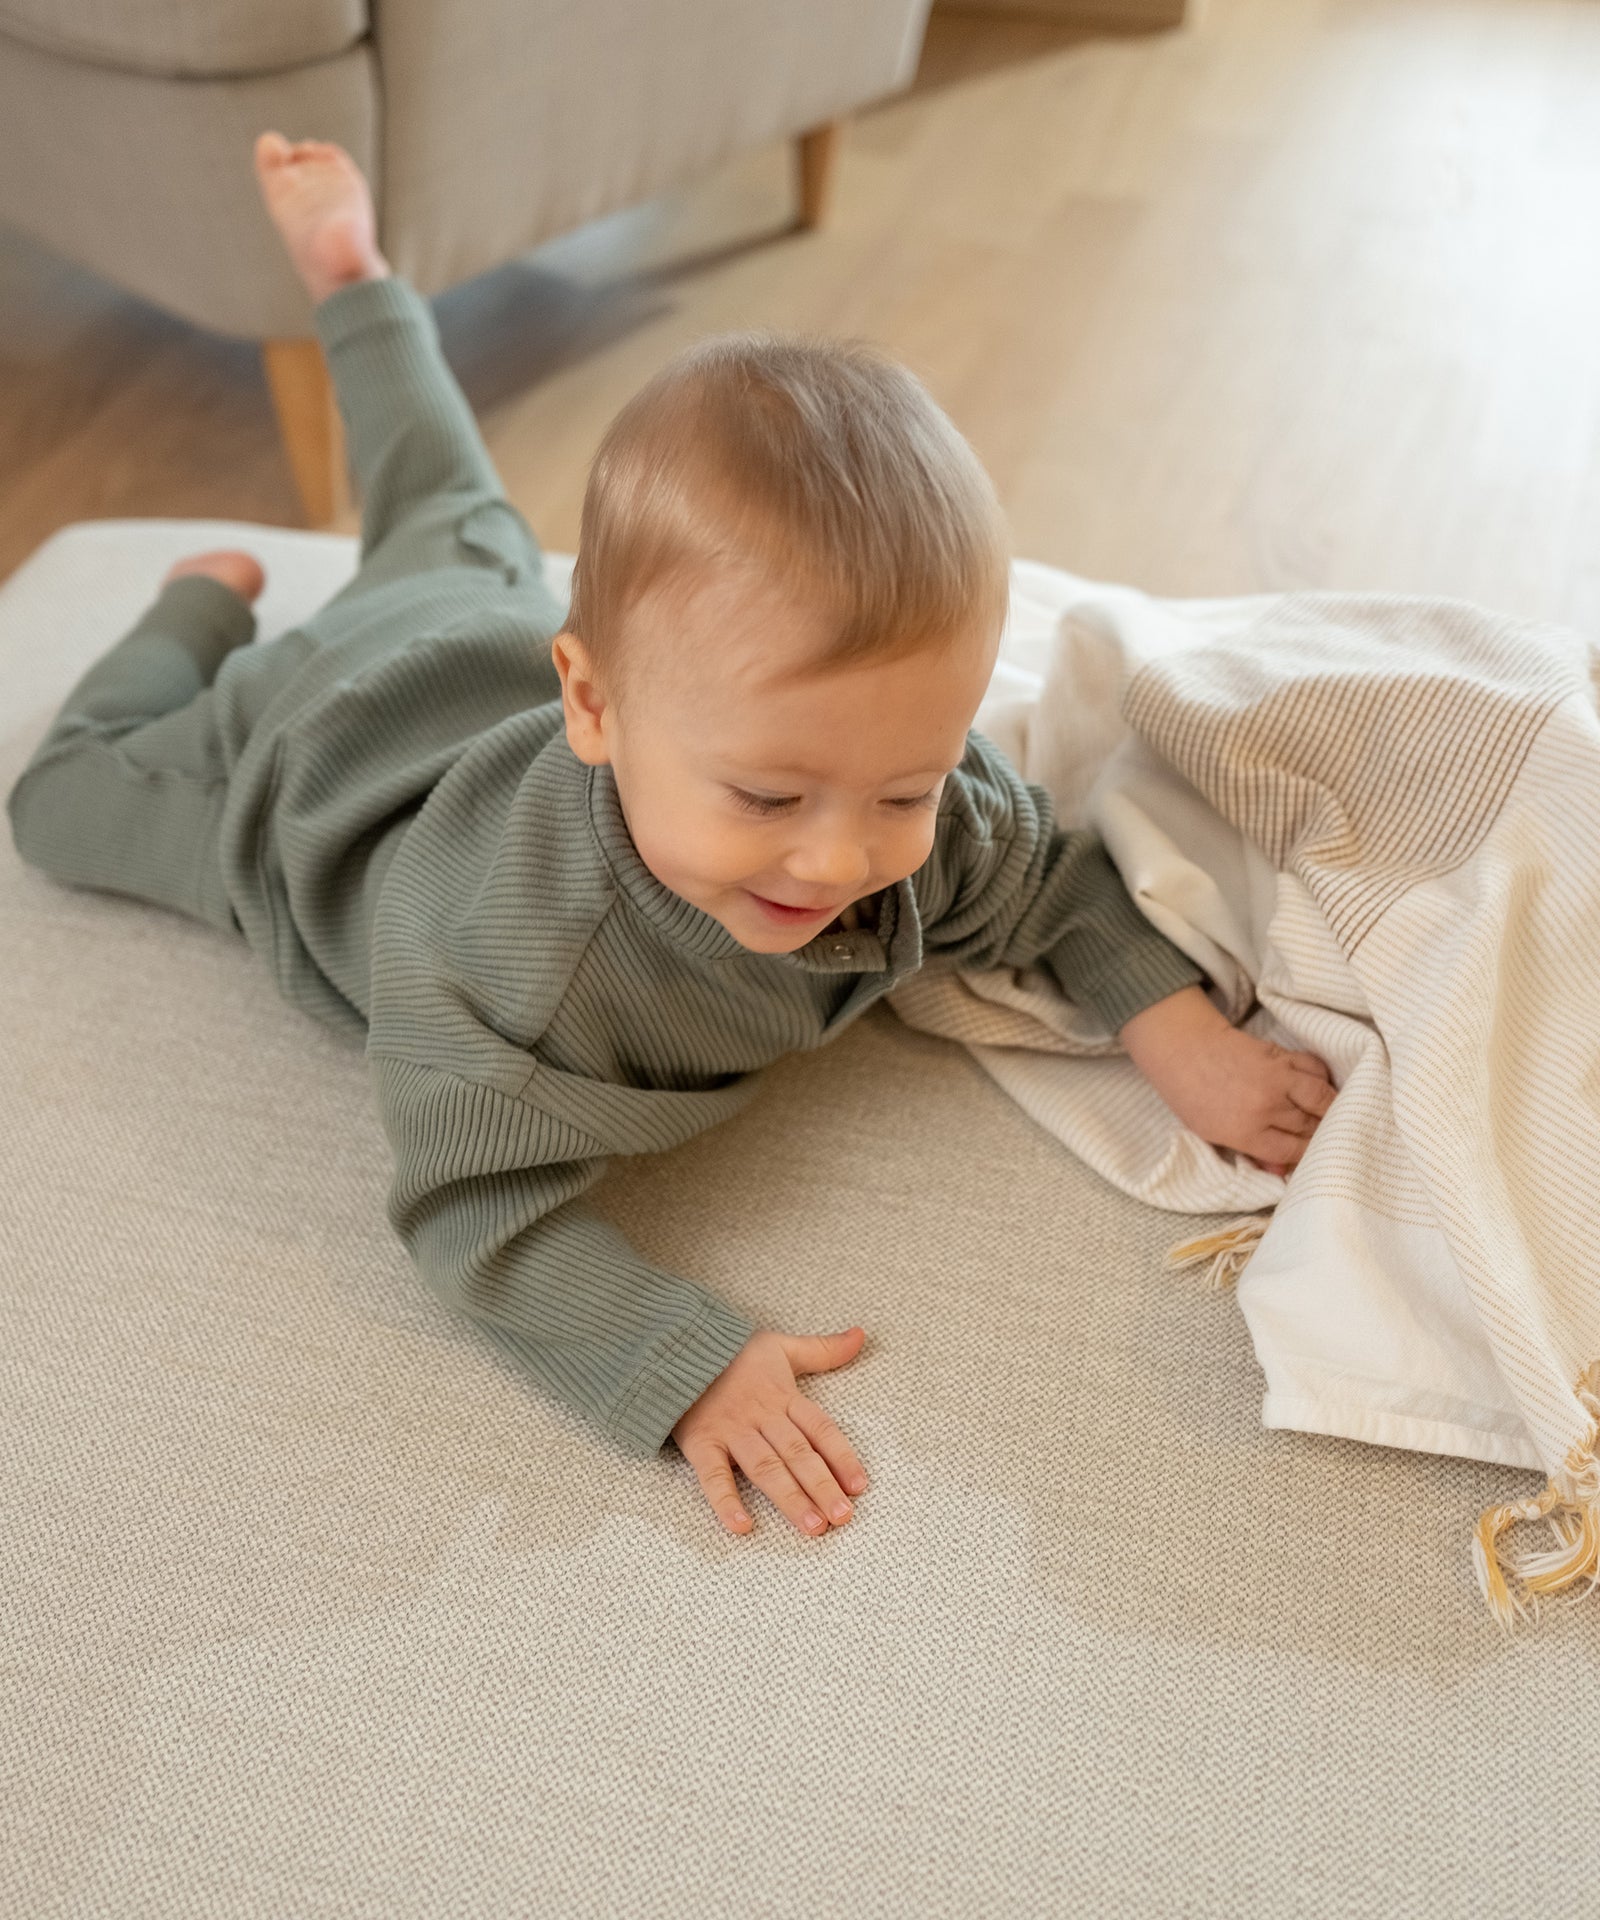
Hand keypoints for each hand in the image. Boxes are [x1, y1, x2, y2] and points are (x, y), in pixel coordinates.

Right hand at [671, 1326, 869, 1537]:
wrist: (677, 1345)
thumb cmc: (733, 1353)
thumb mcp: (780, 1346)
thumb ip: (822, 1348)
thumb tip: (860, 1335)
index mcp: (783, 1396)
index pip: (819, 1428)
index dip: (841, 1456)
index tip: (860, 1486)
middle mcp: (761, 1416)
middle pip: (797, 1453)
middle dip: (822, 1486)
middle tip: (842, 1517)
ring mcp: (730, 1430)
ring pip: (765, 1468)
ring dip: (790, 1498)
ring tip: (812, 1526)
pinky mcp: (700, 1442)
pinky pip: (713, 1475)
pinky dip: (726, 1500)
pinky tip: (742, 1526)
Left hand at [1119, 985, 1335, 1173]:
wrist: (1183, 1047)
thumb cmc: (1191, 1095)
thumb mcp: (1212, 1133)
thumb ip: (1251, 1152)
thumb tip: (1283, 1172)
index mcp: (1244, 1131)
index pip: (1292, 1151)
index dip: (1306, 1156)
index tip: (1311, 1156)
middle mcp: (1265, 1106)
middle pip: (1310, 1127)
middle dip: (1321, 1135)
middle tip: (1328, 1138)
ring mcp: (1276, 1078)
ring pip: (1322, 1098)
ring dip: (1332, 1108)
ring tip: (1334, 1115)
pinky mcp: (1281, 1055)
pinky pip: (1315, 1068)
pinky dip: (1322, 1078)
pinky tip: (1319, 1087)